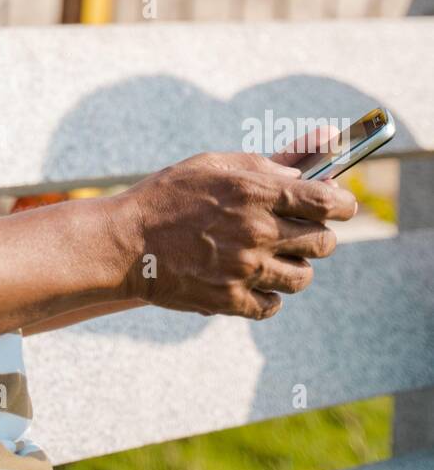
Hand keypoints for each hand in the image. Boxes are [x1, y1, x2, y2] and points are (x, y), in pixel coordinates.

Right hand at [113, 135, 356, 319]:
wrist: (125, 242)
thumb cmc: (168, 195)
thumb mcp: (214, 165)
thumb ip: (264, 165)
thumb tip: (306, 166)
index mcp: (255, 191)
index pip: (327, 202)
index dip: (344, 203)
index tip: (344, 205)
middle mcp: (257, 231)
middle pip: (323, 242)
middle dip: (319, 235)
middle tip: (303, 232)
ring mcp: (245, 269)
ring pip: (302, 277)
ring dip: (295, 267)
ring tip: (274, 258)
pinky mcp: (230, 300)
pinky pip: (273, 304)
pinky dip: (269, 295)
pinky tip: (253, 280)